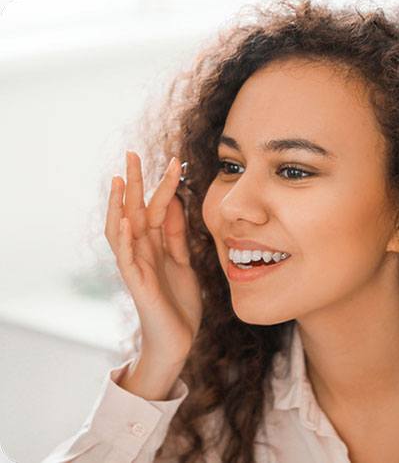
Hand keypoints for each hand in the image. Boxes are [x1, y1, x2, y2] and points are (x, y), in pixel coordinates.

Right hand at [105, 151, 202, 368]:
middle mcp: (142, 251)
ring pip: (122, 229)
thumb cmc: (178, 302)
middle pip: (135, 210)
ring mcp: (137, 266)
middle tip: (132, 153)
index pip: (157, 208)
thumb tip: (176, 202)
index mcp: (156, 245)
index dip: (165, 185)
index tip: (175, 161)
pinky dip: (123, 237)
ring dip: (120, 204)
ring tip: (120, 179)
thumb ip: (177, 235)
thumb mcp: (182, 261)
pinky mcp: (136, 283)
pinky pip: (125, 257)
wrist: (178, 340)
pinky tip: (125, 218)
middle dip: (135, 182)